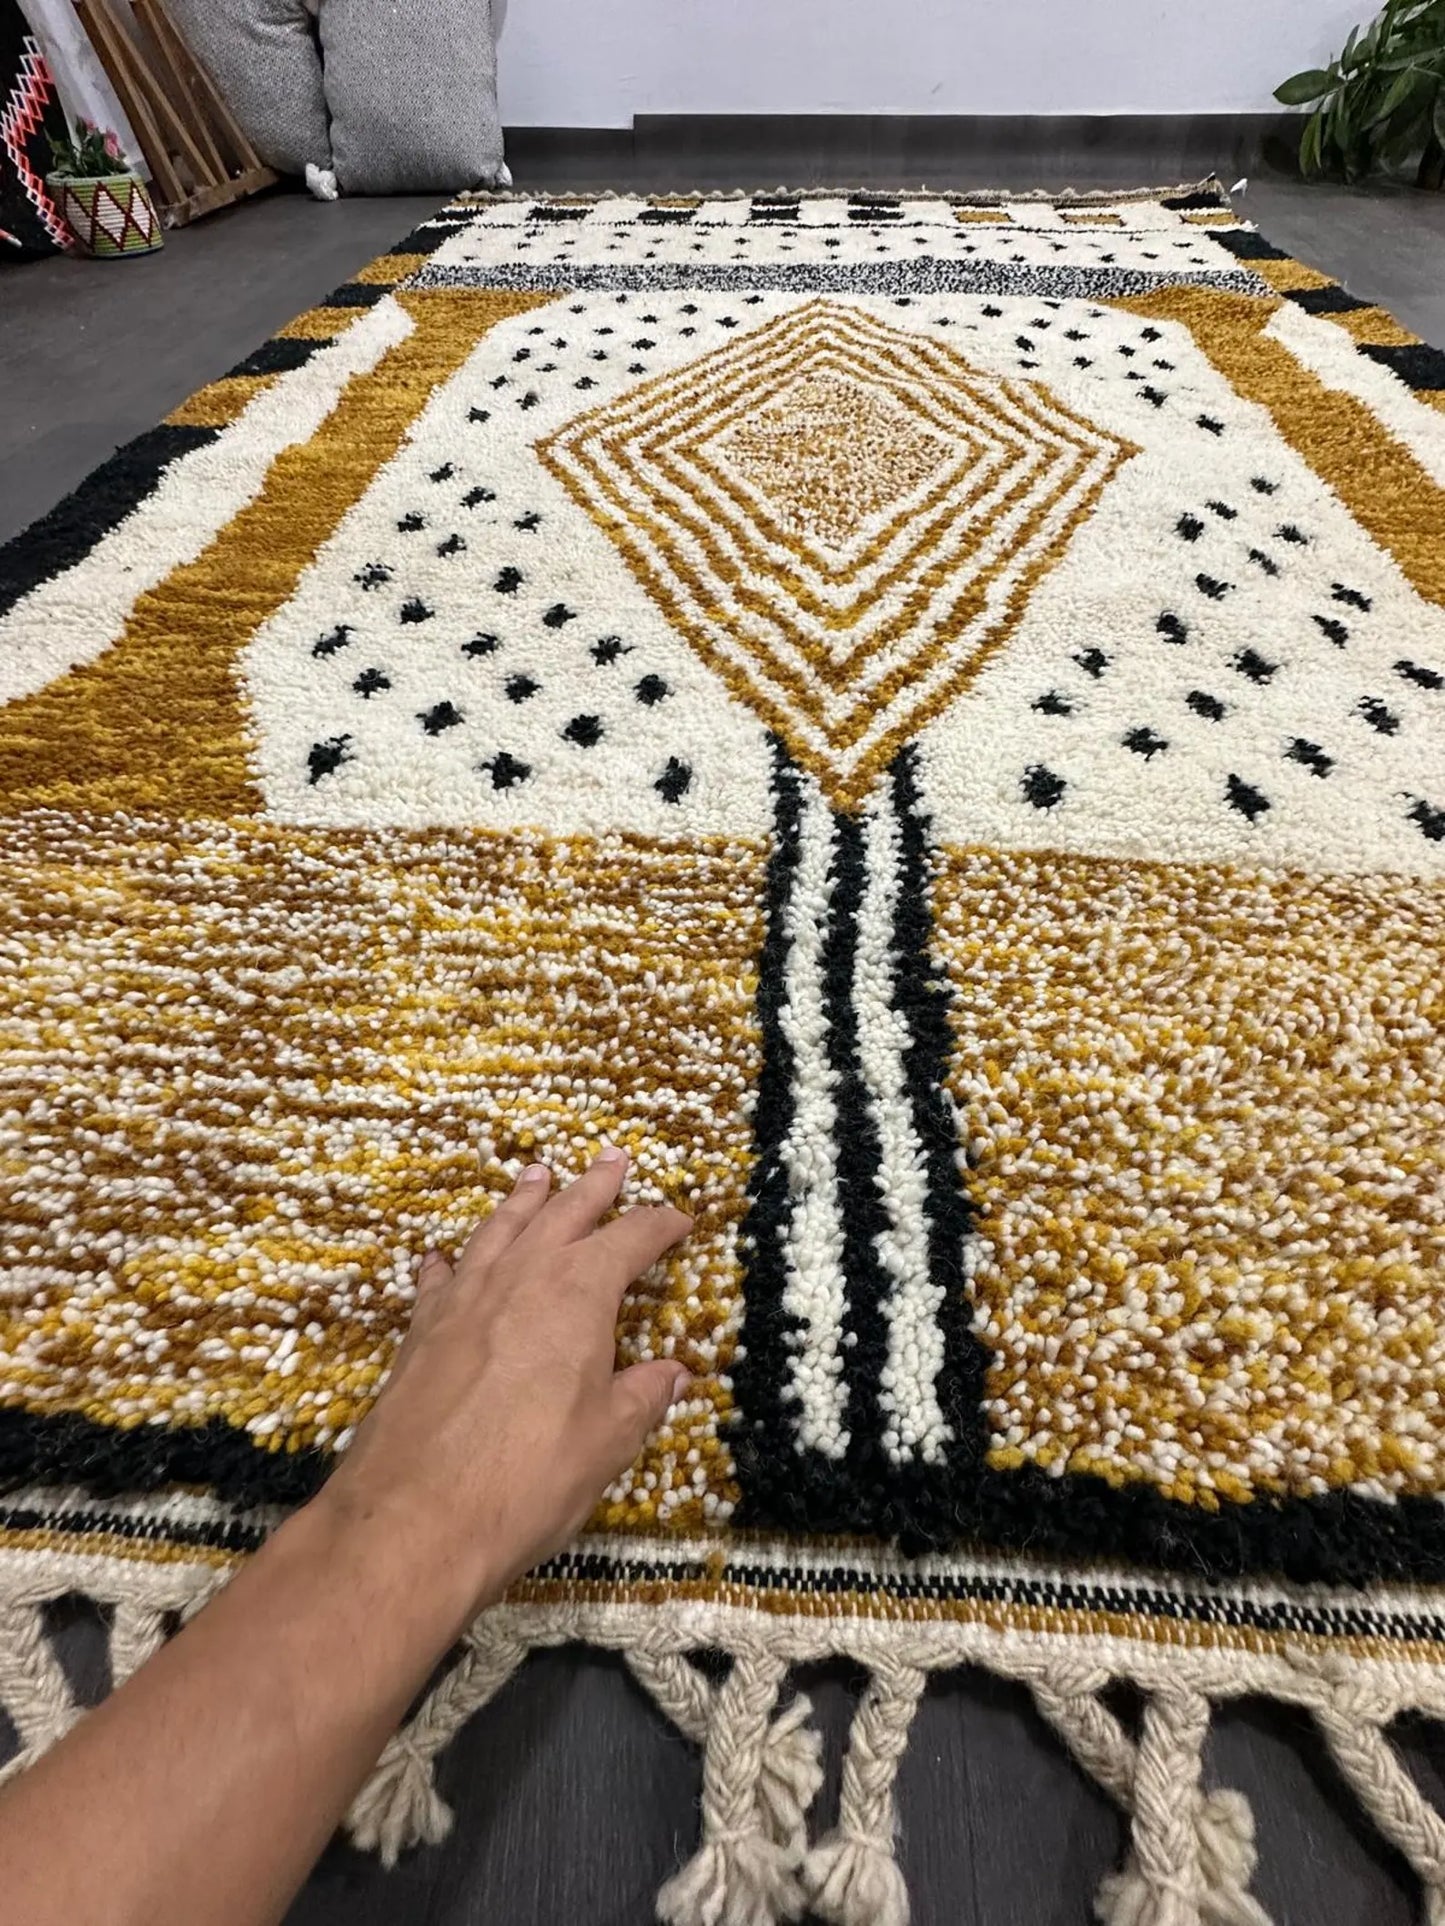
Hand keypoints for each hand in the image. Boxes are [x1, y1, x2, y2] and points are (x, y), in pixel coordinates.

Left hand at [319, 1148, 691, 1628]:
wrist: (414, 1516)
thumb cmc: (529, 1477)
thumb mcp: (607, 1442)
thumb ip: (640, 1398)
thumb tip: (671, 1373)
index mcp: (578, 1293)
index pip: (631, 1241)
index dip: (659, 1226)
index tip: (681, 1218)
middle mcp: (520, 1277)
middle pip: (563, 1213)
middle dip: (594, 1185)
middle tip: (613, 1158)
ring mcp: (463, 1299)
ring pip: (500, 1229)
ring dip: (524, 1201)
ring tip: (537, 1175)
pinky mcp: (420, 1331)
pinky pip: (442, 1276)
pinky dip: (453, 1260)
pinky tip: (445, 1256)